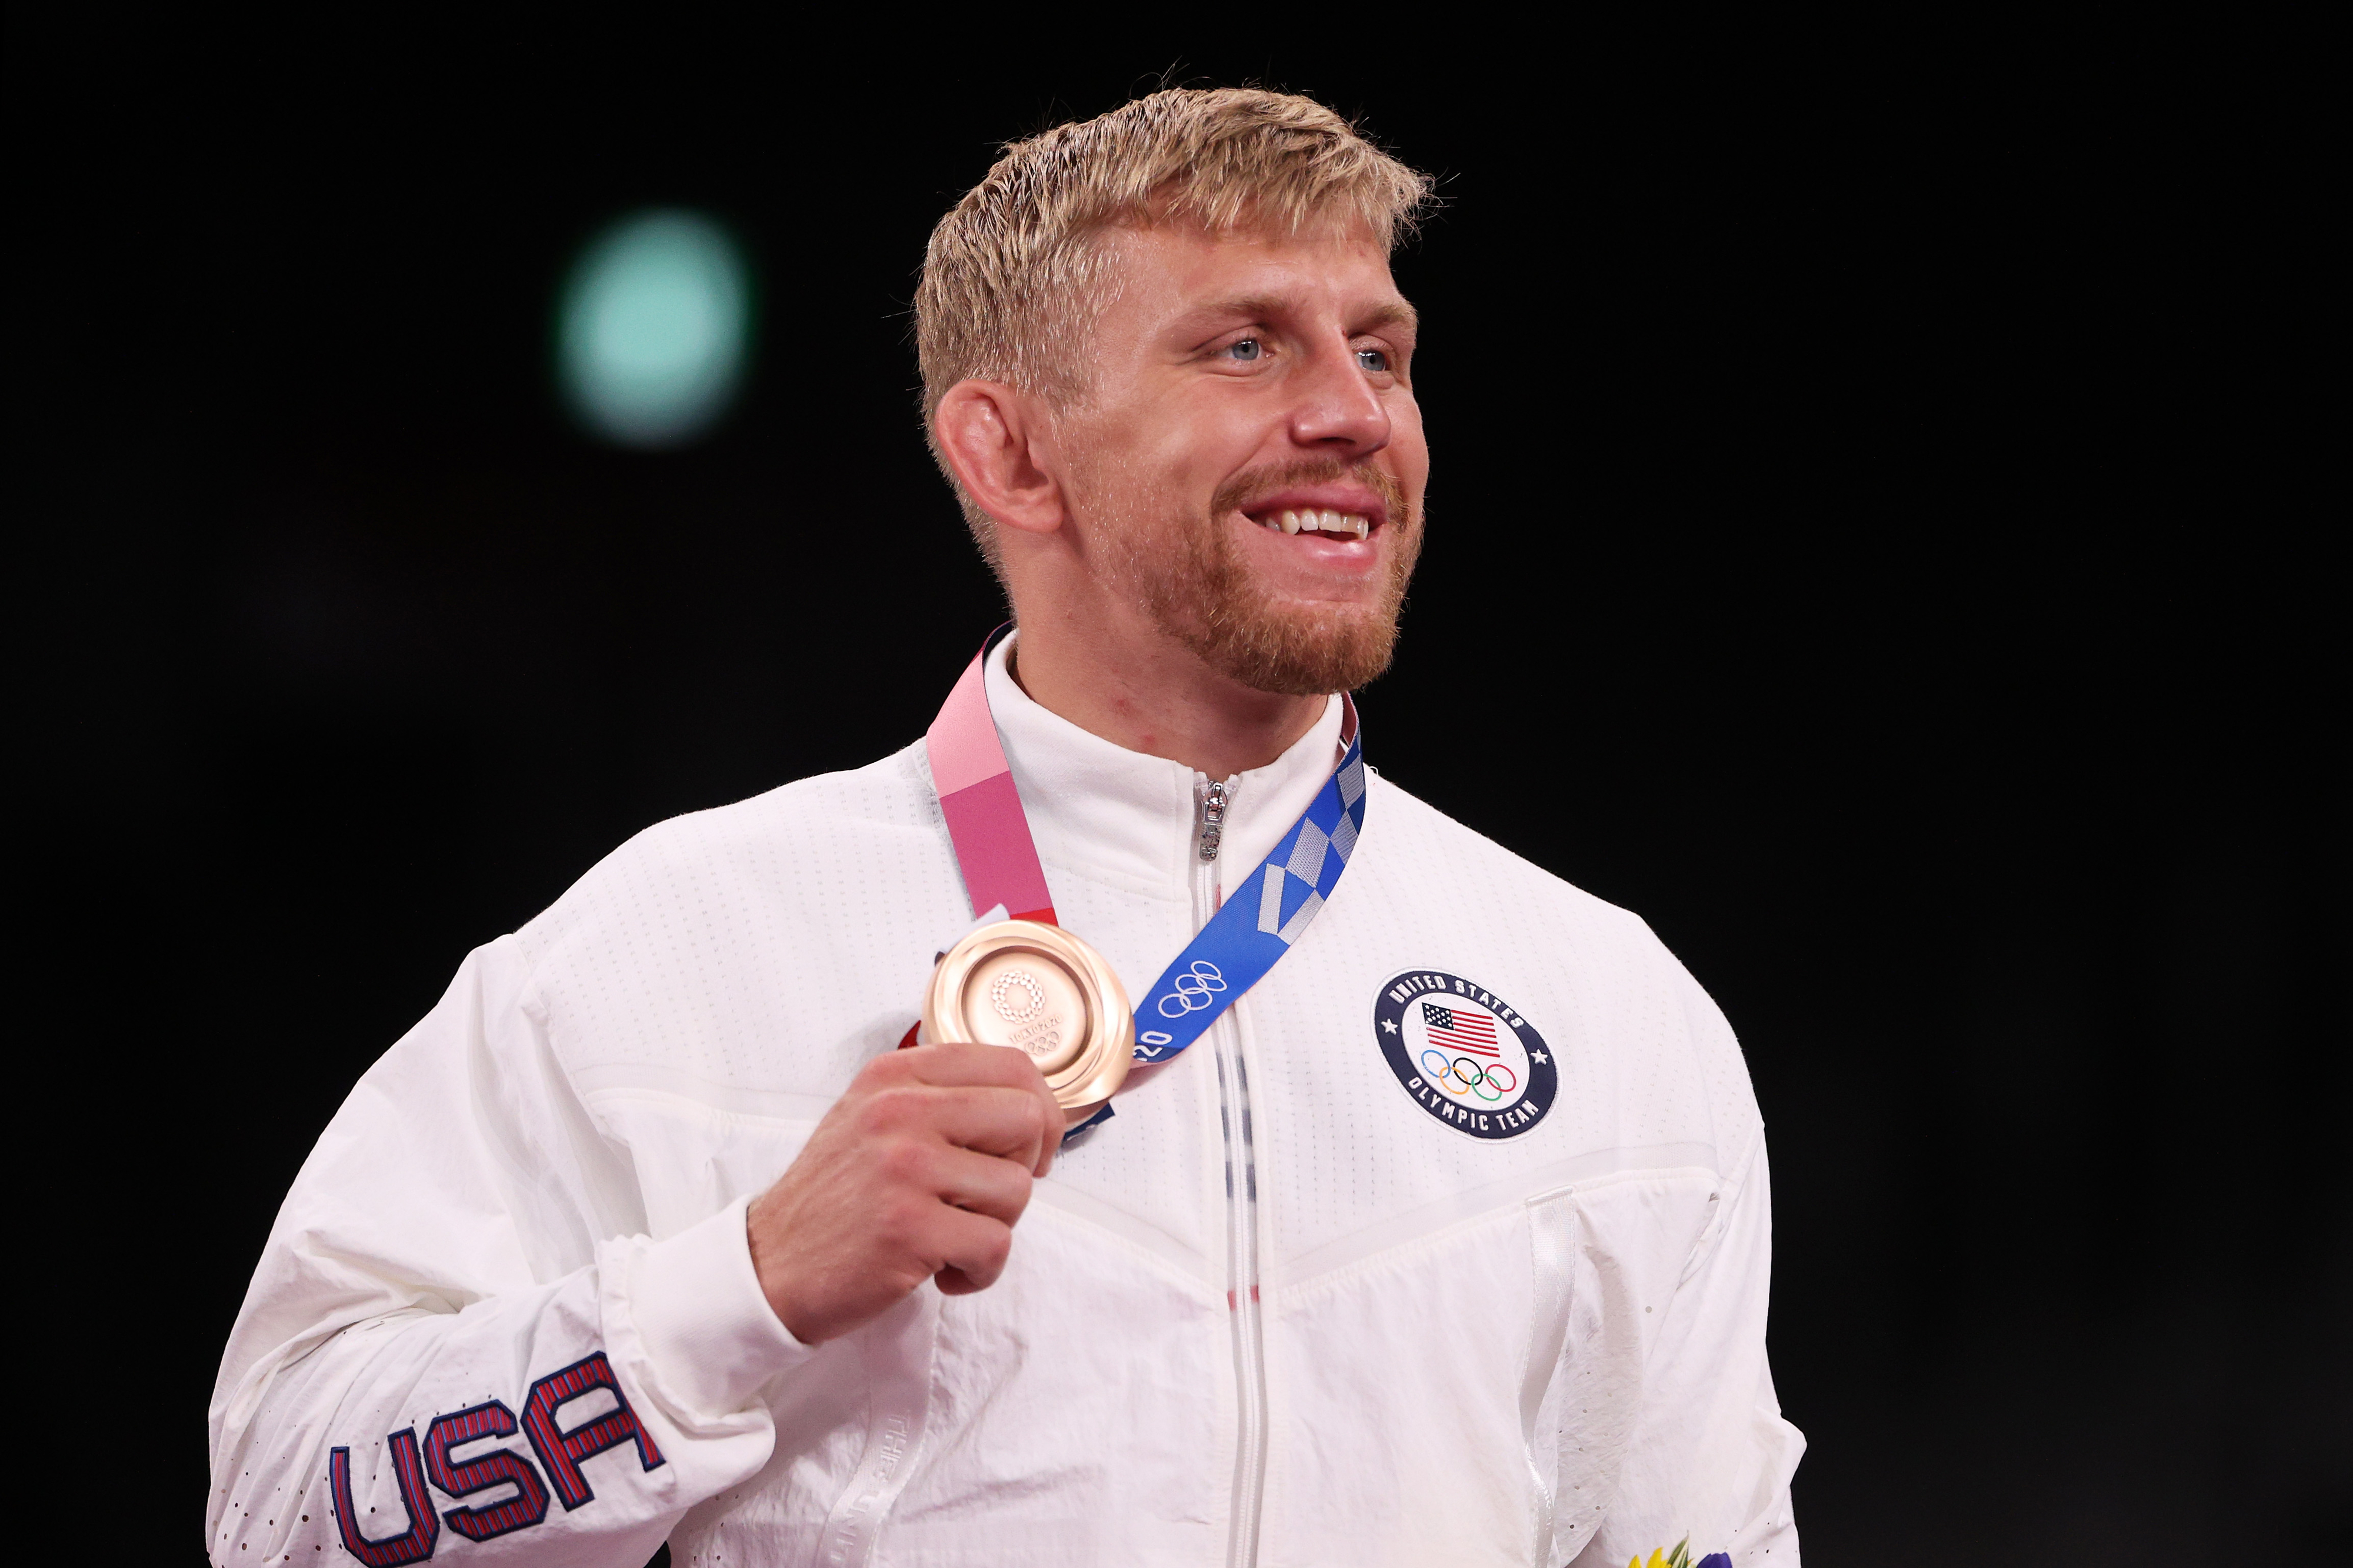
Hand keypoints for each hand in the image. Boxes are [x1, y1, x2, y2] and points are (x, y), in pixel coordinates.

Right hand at [746, 1043, 1063, 1343]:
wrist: (769, 1266)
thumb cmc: (837, 1198)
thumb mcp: (875, 1119)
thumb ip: (942, 1100)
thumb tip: (1035, 1109)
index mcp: (896, 1076)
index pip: (1012, 1065)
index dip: (1041, 1111)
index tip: (1028, 1150)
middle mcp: (899, 1110)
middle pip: (1027, 1118)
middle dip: (1025, 1167)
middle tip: (986, 1199)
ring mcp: (903, 1167)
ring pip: (1017, 1187)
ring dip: (997, 1226)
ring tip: (950, 1237)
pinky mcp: (908, 1227)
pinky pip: (995, 1246)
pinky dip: (980, 1272)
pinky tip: (942, 1272)